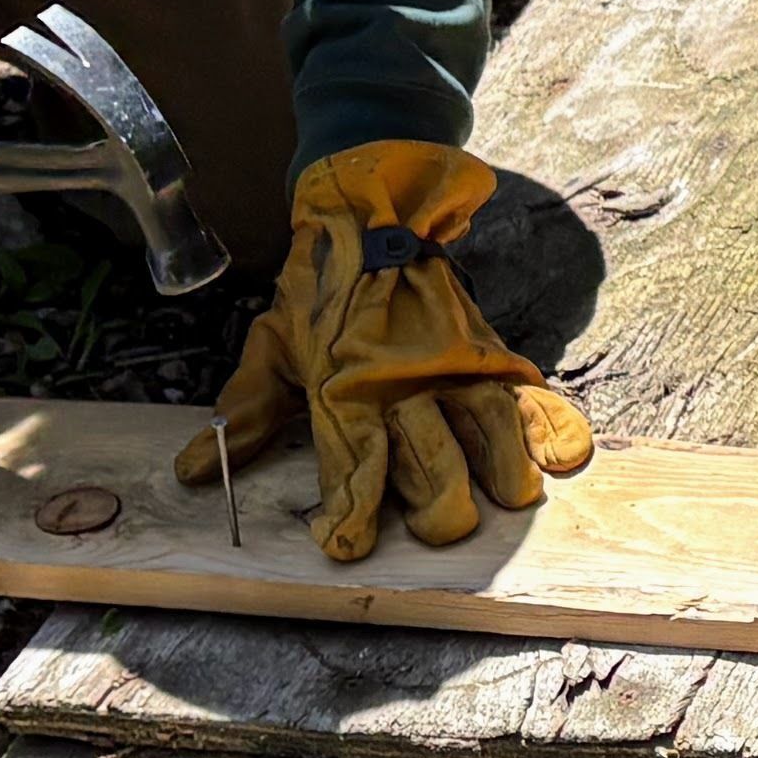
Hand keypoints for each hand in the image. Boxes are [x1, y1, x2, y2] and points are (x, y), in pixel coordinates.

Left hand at [180, 141, 598, 560]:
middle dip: (439, 510)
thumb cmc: (319, 291)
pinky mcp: (490, 350)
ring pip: (488, 431)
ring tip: (511, 499)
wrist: (369, 210)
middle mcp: (405, 386)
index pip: (355, 469)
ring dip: (502, 472)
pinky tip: (563, 457)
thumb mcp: (272, 347)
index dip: (353, 515)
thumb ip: (247, 414)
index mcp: (347, 392)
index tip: (347, 547)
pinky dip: (550, 427)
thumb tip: (194, 474)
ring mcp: (454, 367)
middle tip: (441, 529)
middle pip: (433, 465)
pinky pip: (527, 395)